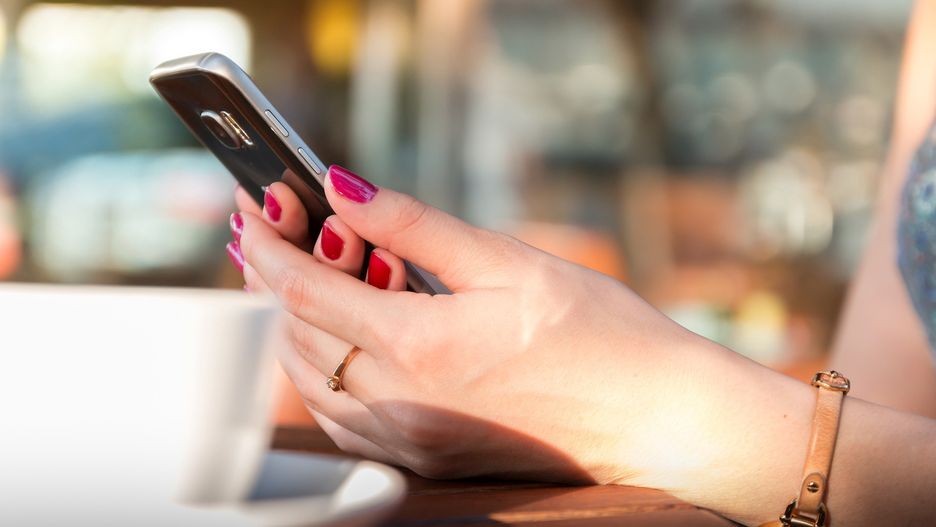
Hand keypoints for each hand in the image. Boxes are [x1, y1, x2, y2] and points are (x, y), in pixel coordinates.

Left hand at [230, 166, 840, 525]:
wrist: (652, 419)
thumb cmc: (598, 334)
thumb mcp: (506, 260)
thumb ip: (414, 225)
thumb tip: (341, 188)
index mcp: (419, 346)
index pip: (305, 289)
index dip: (269, 246)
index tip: (249, 210)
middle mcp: (401, 404)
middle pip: (295, 336)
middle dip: (270, 282)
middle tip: (267, 235)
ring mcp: (410, 439)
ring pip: (311, 380)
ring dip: (291, 325)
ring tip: (296, 276)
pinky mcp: (424, 456)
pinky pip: (342, 415)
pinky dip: (323, 369)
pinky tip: (338, 337)